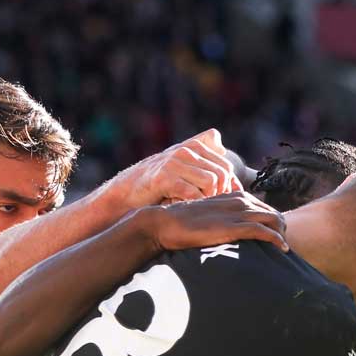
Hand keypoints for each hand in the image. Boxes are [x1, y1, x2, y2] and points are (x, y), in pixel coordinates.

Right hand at [99, 129, 242, 210]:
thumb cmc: (159, 186)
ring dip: (208, 199)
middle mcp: (185, 150)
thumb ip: (203, 160)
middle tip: (209, 207)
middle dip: (220, 194)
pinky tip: (185, 209)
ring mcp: (174, 162)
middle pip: (222, 174)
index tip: (222, 201)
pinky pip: (193, 193)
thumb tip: (226, 152)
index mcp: (193, 146)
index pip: (226, 165)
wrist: (126, 194)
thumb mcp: (183, 169)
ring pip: (212, 182)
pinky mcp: (164, 177)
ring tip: (197, 208)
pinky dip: (193, 205)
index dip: (229, 186)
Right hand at [141, 193, 287, 253]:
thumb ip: (224, 217)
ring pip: (274, 220)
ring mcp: (237, 212)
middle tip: (283, 245)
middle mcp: (240, 201)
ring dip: (283, 235)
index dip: (274, 222)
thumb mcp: (209, 215)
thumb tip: (233, 231)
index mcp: (235, 196)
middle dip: (282, 229)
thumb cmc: (185, 222)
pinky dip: (277, 240)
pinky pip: (264, 231)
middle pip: (274, 213)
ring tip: (284, 248)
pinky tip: (282, 248)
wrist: (166, 223)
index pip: (265, 208)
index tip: (277, 236)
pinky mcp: (233, 226)